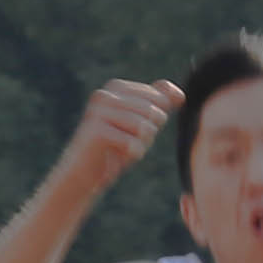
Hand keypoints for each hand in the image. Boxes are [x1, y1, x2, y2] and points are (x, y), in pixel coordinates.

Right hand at [64, 78, 179, 184]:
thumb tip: (181, 93)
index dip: (155, 121)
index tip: (133, 130)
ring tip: (122, 149)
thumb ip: (158, 105)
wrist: (82, 174)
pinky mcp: (97, 131)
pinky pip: (133, 143)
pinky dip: (132, 154)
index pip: (160, 98)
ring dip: (140, 144)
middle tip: (127, 142)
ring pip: (145, 127)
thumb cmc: (113, 148)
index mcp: (116, 87)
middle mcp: (106, 94)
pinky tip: (118, 158)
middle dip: (148, 133)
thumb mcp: (140, 124)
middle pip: (154, 112)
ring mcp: (99, 111)